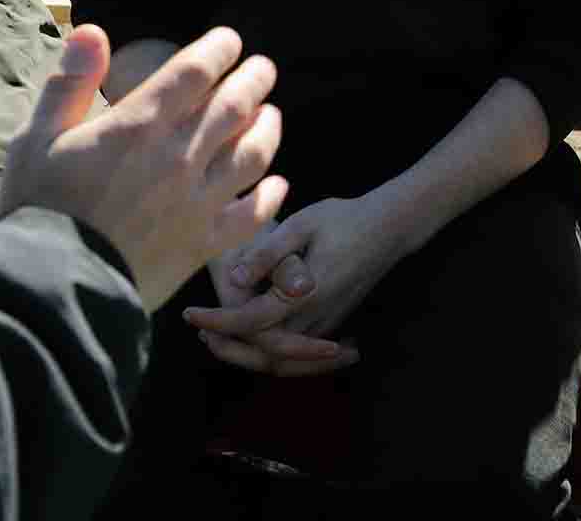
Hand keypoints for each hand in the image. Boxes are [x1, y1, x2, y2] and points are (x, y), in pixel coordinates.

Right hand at [0, 25, 286, 312]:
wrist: (48, 287)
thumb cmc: (36, 209)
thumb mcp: (36, 139)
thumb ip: (68, 83)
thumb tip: (93, 30)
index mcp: (138, 127)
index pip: (194, 72)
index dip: (219, 50)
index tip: (230, 41)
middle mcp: (178, 157)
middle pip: (234, 106)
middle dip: (254, 79)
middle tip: (263, 68)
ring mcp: (197, 201)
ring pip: (253, 154)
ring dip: (268, 129)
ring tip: (271, 115)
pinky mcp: (204, 243)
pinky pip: (252, 214)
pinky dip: (270, 196)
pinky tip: (277, 183)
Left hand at [188, 193, 407, 358]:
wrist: (391, 227)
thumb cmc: (346, 219)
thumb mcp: (304, 223)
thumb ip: (269, 252)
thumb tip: (234, 278)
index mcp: (306, 293)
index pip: (251, 321)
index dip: (216, 321)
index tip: (188, 312)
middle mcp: (317, 317)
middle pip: (264, 353)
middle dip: (227, 348)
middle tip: (198, 331)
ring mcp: (328, 324)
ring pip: (282, 361)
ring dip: (247, 355)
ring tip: (218, 340)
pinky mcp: (334, 323)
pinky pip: (298, 355)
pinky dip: (271, 356)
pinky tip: (253, 342)